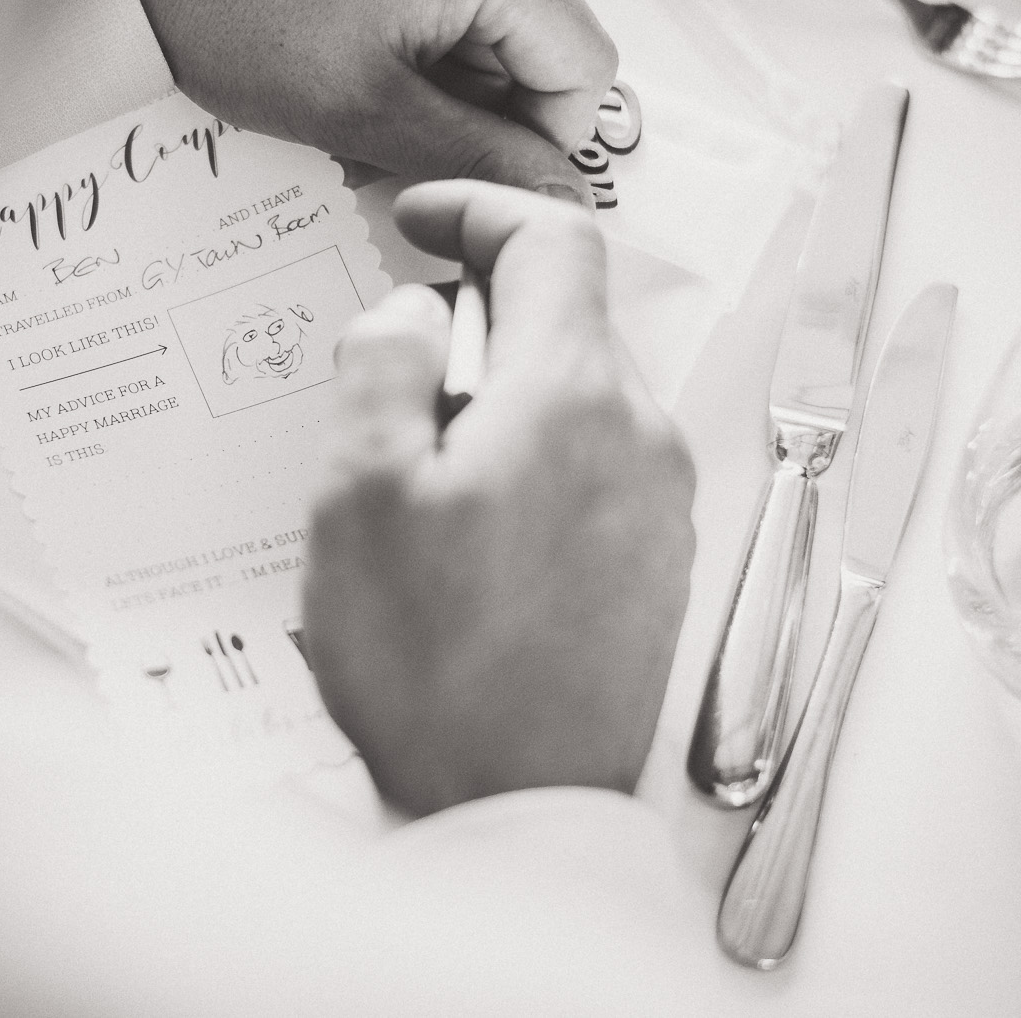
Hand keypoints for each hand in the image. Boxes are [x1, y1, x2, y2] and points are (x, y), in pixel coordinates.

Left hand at [110, 0, 616, 203]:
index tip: (461, 163)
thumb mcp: (363, 112)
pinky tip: (342, 28)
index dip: (535, 138)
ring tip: (350, 69)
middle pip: (539, 28)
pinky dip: (414, 12)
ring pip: (492, 1)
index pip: (585, 66)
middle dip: (478, 93)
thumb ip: (477, 160)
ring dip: (441, 57)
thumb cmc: (223, 14)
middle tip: (386, 122)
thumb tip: (562, 201)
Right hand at [303, 180, 693, 814]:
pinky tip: (472, 540)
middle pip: (567, 319)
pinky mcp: (657, 568)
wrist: (517, 814)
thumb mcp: (359, 493)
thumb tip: (417, 310)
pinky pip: (596, 469)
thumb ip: (386, 364)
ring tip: (420, 483)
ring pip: (579, 398)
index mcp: (574, 397)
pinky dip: (534, 461)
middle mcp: (642, 437)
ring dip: (502, 398)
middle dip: (478, 316)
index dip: (478, 206)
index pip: (554, 238)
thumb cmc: (432, 665)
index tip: (417, 219)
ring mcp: (662, 508)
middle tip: (393, 374)